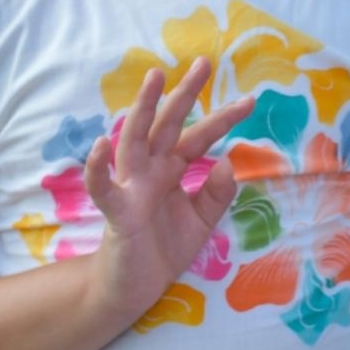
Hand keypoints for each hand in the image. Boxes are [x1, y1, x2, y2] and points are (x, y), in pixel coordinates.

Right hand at [83, 57, 251, 312]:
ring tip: (155, 79)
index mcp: (171, 169)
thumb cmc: (163, 247)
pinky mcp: (117, 212)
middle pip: (168, 124)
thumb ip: (216, 194)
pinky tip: (100, 146)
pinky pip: (104, 187)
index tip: (250, 100)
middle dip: (185, 93)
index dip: (223, 119)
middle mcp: (150, 170)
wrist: (135, 287)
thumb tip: (228, 162)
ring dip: (143, 109)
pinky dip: (99, 168)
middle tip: (204, 62)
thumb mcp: (202, 221)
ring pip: (134, 141)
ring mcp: (131, 187)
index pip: (199, 137)